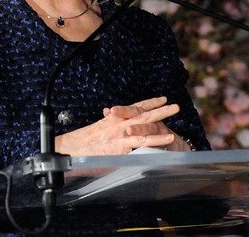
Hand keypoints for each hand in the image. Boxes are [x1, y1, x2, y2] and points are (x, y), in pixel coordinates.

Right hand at [54, 96, 178, 155]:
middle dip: (161, 111)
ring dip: (159, 133)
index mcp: (116, 117)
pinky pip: (138, 148)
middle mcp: (120, 124)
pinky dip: (151, 147)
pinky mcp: (119, 150)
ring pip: (144, 133)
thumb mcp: (100, 125)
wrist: (73, 146)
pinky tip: (162, 148)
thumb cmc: (85, 137)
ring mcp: (121, 137)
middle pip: (145, 116)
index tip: (163, 98)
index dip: (151, 102)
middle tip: (175, 107)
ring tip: (172, 135)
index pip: (137, 106)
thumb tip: (111, 112)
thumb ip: (109, 120)